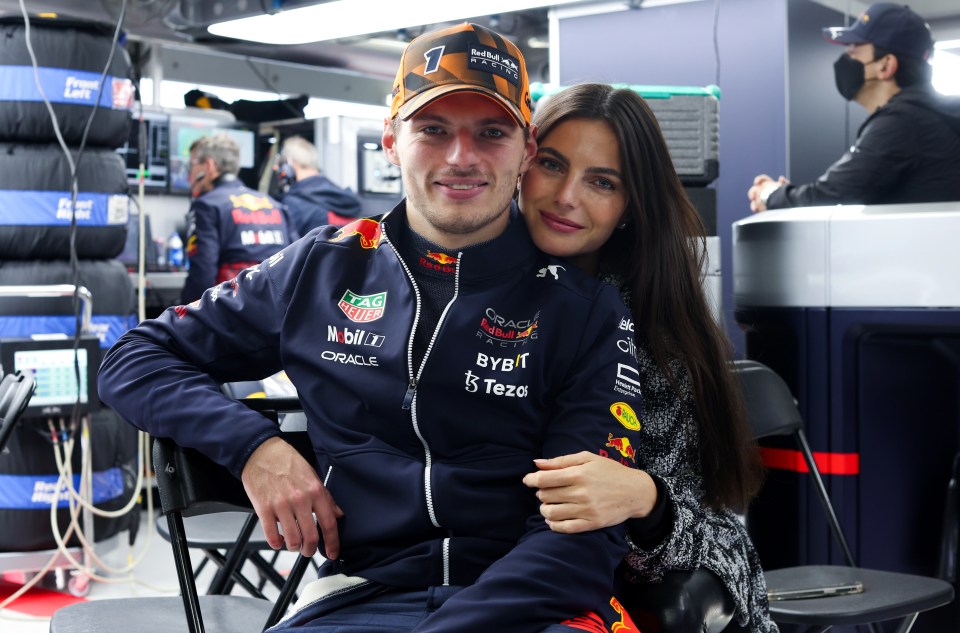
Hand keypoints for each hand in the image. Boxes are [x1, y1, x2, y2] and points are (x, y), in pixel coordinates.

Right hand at [241, 436, 343, 558]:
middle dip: (311, 550)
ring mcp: (281, 505)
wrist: (261, 453)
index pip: (329, 523)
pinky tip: (279, 540)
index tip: (333, 552)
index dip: (333, 542)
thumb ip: (325, 497)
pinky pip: (272, 535)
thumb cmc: (287, 462)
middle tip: (309, 550)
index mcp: (314, 491)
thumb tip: (338, 514)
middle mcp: (300, 499)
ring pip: (292, 539)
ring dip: (294, 547)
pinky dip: (277, 543)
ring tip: (294, 544)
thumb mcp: (312, 475)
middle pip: (311, 537)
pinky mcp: (263, 509)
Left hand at [522, 451, 656, 532]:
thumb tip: (536, 463)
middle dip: (541, 493)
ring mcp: (586, 510)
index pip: (544, 479)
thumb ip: (561, 461)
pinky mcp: (592, 524)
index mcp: (579, 474)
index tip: (528, 480)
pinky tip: (553, 518)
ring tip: (548, 505)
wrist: (635, 491)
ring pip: (551, 513)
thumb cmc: (610, 471)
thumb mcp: (588, 458)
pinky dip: (553, 524)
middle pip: (546, 496)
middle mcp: (581, 493)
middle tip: (546, 491)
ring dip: (544, 509)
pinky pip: (564, 528)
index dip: (531, 479)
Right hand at [747, 174, 788, 212]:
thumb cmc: (787, 196)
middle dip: (752, 193)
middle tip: (753, 196)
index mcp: (769, 184)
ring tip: (755, 207)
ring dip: (753, 204)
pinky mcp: (760, 207)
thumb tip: (781, 178)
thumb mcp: (787, 189)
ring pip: (754, 201)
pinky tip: (757, 210)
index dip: (758, 180)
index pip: (762, 180)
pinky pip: (756, 208)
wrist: (787, 206)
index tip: (756, 182)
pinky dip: (755, 208)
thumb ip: (785, 183)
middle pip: (754, 190)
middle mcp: (763, 191)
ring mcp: (761, 200)